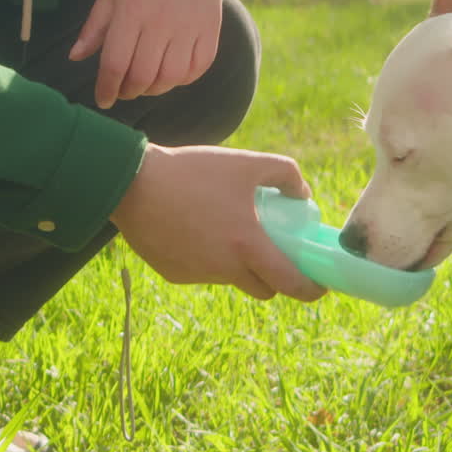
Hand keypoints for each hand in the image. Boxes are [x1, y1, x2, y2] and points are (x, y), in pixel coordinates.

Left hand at [69, 0, 226, 108]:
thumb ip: (96, 25)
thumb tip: (75, 57)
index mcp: (131, 9)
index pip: (115, 64)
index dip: (106, 88)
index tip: (102, 99)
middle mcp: (162, 20)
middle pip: (142, 76)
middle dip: (128, 91)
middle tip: (122, 90)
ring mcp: (189, 25)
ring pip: (171, 77)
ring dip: (154, 89)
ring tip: (145, 83)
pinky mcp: (210, 26)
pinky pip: (198, 67)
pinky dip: (183, 79)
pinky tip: (171, 73)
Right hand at [110, 144, 326, 301]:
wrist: (133, 184)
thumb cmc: (194, 172)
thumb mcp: (246, 162)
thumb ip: (285, 173)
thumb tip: (302, 193)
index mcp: (247, 246)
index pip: (290, 285)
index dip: (311, 289)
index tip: (318, 284)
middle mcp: (224, 269)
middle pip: (263, 289)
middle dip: (273, 276)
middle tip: (273, 252)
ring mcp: (197, 275)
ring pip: (230, 278)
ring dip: (238, 264)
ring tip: (226, 228)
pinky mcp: (174, 274)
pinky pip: (201, 271)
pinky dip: (206, 258)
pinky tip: (194, 229)